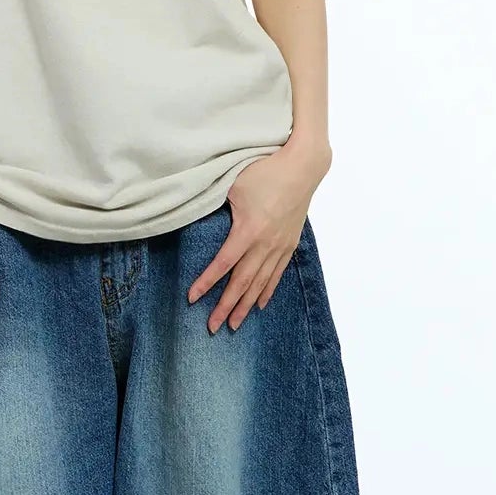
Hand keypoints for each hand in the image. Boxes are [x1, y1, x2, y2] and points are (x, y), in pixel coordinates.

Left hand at [187, 141, 330, 331]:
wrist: (303, 166)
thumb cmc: (265, 170)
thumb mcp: (234, 185)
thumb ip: (217, 205)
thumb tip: (199, 216)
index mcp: (249, 230)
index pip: (223, 264)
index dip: (207, 283)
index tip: (192, 298)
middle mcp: (265, 244)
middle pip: (242, 282)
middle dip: (226, 306)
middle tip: (212, 327)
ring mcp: (280, 246)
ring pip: (260, 283)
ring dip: (245, 306)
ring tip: (234, 324)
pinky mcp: (290, 243)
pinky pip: (277, 274)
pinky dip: (266, 291)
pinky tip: (259, 305)